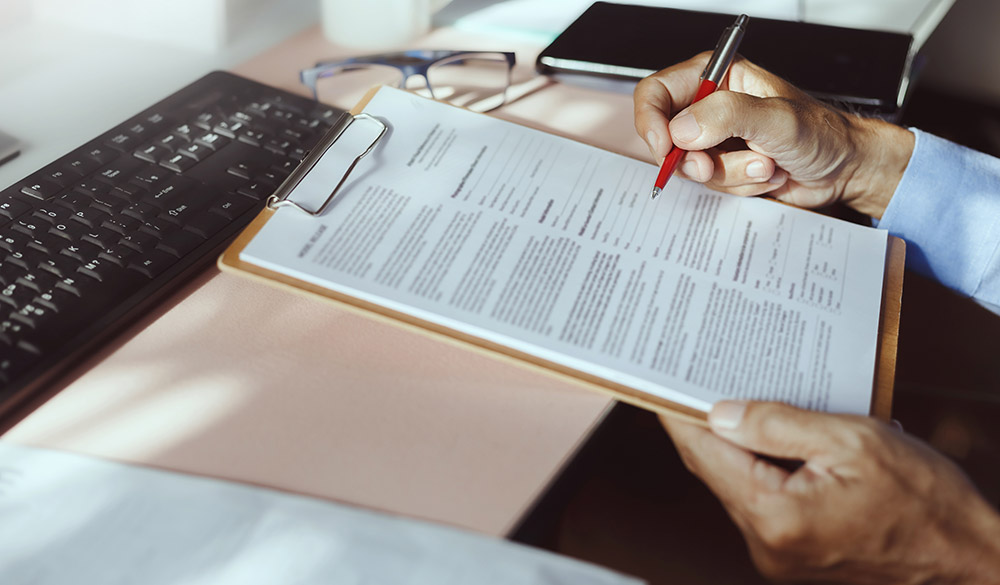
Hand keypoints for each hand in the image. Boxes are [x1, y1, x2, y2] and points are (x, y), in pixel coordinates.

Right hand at [634, 53, 914, 218]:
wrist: (846, 169)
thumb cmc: (823, 133)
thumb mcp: (777, 118)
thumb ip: (728, 116)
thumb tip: (682, 129)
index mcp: (717, 78)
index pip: (657, 92)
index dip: (651, 121)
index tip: (664, 146)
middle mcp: (711, 106)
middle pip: (667, 136)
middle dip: (696, 159)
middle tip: (715, 165)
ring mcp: (717, 140)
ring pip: (691, 166)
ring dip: (730, 174)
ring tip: (766, 163)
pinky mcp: (725, 167)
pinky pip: (711, 185)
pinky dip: (740, 185)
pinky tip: (767, 173)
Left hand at [660, 401, 999, 583]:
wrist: (971, 560)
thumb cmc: (928, 504)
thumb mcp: (854, 442)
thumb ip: (780, 424)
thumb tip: (720, 411)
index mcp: (776, 516)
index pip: (705, 454)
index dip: (679, 414)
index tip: (660, 382)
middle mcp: (767, 544)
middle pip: (716, 469)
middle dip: (707, 423)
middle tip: (698, 378)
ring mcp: (779, 555)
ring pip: (738, 484)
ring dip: (739, 445)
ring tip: (745, 400)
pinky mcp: (794, 554)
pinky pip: (762, 501)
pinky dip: (762, 468)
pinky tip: (776, 438)